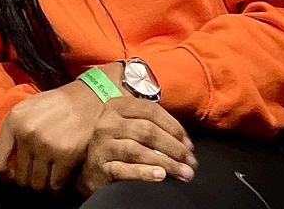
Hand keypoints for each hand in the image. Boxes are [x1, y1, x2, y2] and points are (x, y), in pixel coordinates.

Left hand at [0, 81, 103, 192]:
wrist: (86, 99)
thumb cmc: (55, 105)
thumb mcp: (26, 109)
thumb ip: (13, 133)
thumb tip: (6, 163)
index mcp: (13, 122)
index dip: (5, 175)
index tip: (13, 176)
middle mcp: (27, 135)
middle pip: (20, 178)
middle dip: (28, 180)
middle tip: (37, 175)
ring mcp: (46, 146)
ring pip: (38, 185)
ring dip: (44, 185)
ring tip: (49, 178)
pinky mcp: (65, 156)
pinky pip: (56, 185)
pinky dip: (59, 188)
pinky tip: (62, 182)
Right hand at [77, 96, 196, 194]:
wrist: (92, 169)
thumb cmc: (119, 145)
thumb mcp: (130, 127)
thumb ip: (153, 126)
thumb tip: (186, 143)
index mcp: (117, 106)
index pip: (150, 111)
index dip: (174, 127)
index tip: (189, 144)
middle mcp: (107, 122)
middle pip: (147, 131)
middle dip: (174, 148)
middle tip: (190, 162)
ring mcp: (102, 144)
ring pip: (138, 150)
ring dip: (166, 163)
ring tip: (183, 173)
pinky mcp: (100, 166)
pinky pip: (125, 169)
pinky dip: (145, 173)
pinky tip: (161, 176)